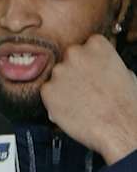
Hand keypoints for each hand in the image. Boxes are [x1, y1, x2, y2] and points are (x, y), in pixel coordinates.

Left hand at [40, 34, 136, 164]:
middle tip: (83, 88)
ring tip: (80, 101)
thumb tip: (95, 66)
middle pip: (67, 59)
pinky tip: (71, 108)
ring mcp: (58, 71)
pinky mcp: (47, 90)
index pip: (84, 45)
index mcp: (96, 45)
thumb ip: (103, 63)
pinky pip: (47, 93)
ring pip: (56, 76)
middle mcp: (74, 53)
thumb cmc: (125, 103)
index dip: (87, 60)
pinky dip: (55, 100)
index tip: (90, 70)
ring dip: (62, 86)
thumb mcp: (123, 72)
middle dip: (73, 72)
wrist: (120, 127)